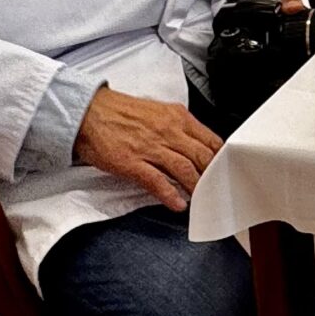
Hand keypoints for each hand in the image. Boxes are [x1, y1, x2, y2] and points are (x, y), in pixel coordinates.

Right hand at [73, 85, 221, 210]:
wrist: (88, 111)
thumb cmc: (119, 112)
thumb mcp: (158, 111)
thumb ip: (178, 127)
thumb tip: (194, 146)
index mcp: (177, 117)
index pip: (211, 140)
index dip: (221, 159)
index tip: (226, 171)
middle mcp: (168, 130)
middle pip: (202, 156)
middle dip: (213, 176)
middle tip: (218, 190)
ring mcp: (150, 147)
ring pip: (184, 169)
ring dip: (196, 187)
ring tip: (201, 200)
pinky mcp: (131, 162)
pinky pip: (157, 181)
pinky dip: (170, 194)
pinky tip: (177, 204)